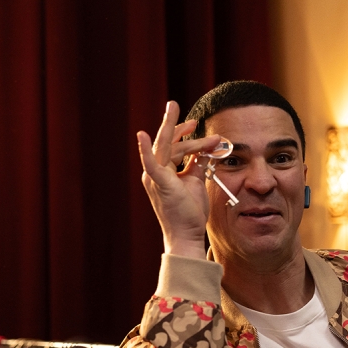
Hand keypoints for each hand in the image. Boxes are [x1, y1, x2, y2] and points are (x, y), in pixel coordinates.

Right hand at [137, 101, 223, 257]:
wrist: (187, 234)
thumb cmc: (189, 211)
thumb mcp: (195, 182)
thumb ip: (197, 164)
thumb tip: (204, 150)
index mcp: (163, 172)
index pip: (172, 147)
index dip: (183, 134)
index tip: (195, 124)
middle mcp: (155, 173)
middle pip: (168, 144)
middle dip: (177, 126)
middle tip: (187, 113)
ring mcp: (155, 177)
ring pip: (169, 149)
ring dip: (185, 137)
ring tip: (197, 125)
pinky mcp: (160, 183)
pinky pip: (151, 163)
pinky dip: (146, 149)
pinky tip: (142, 136)